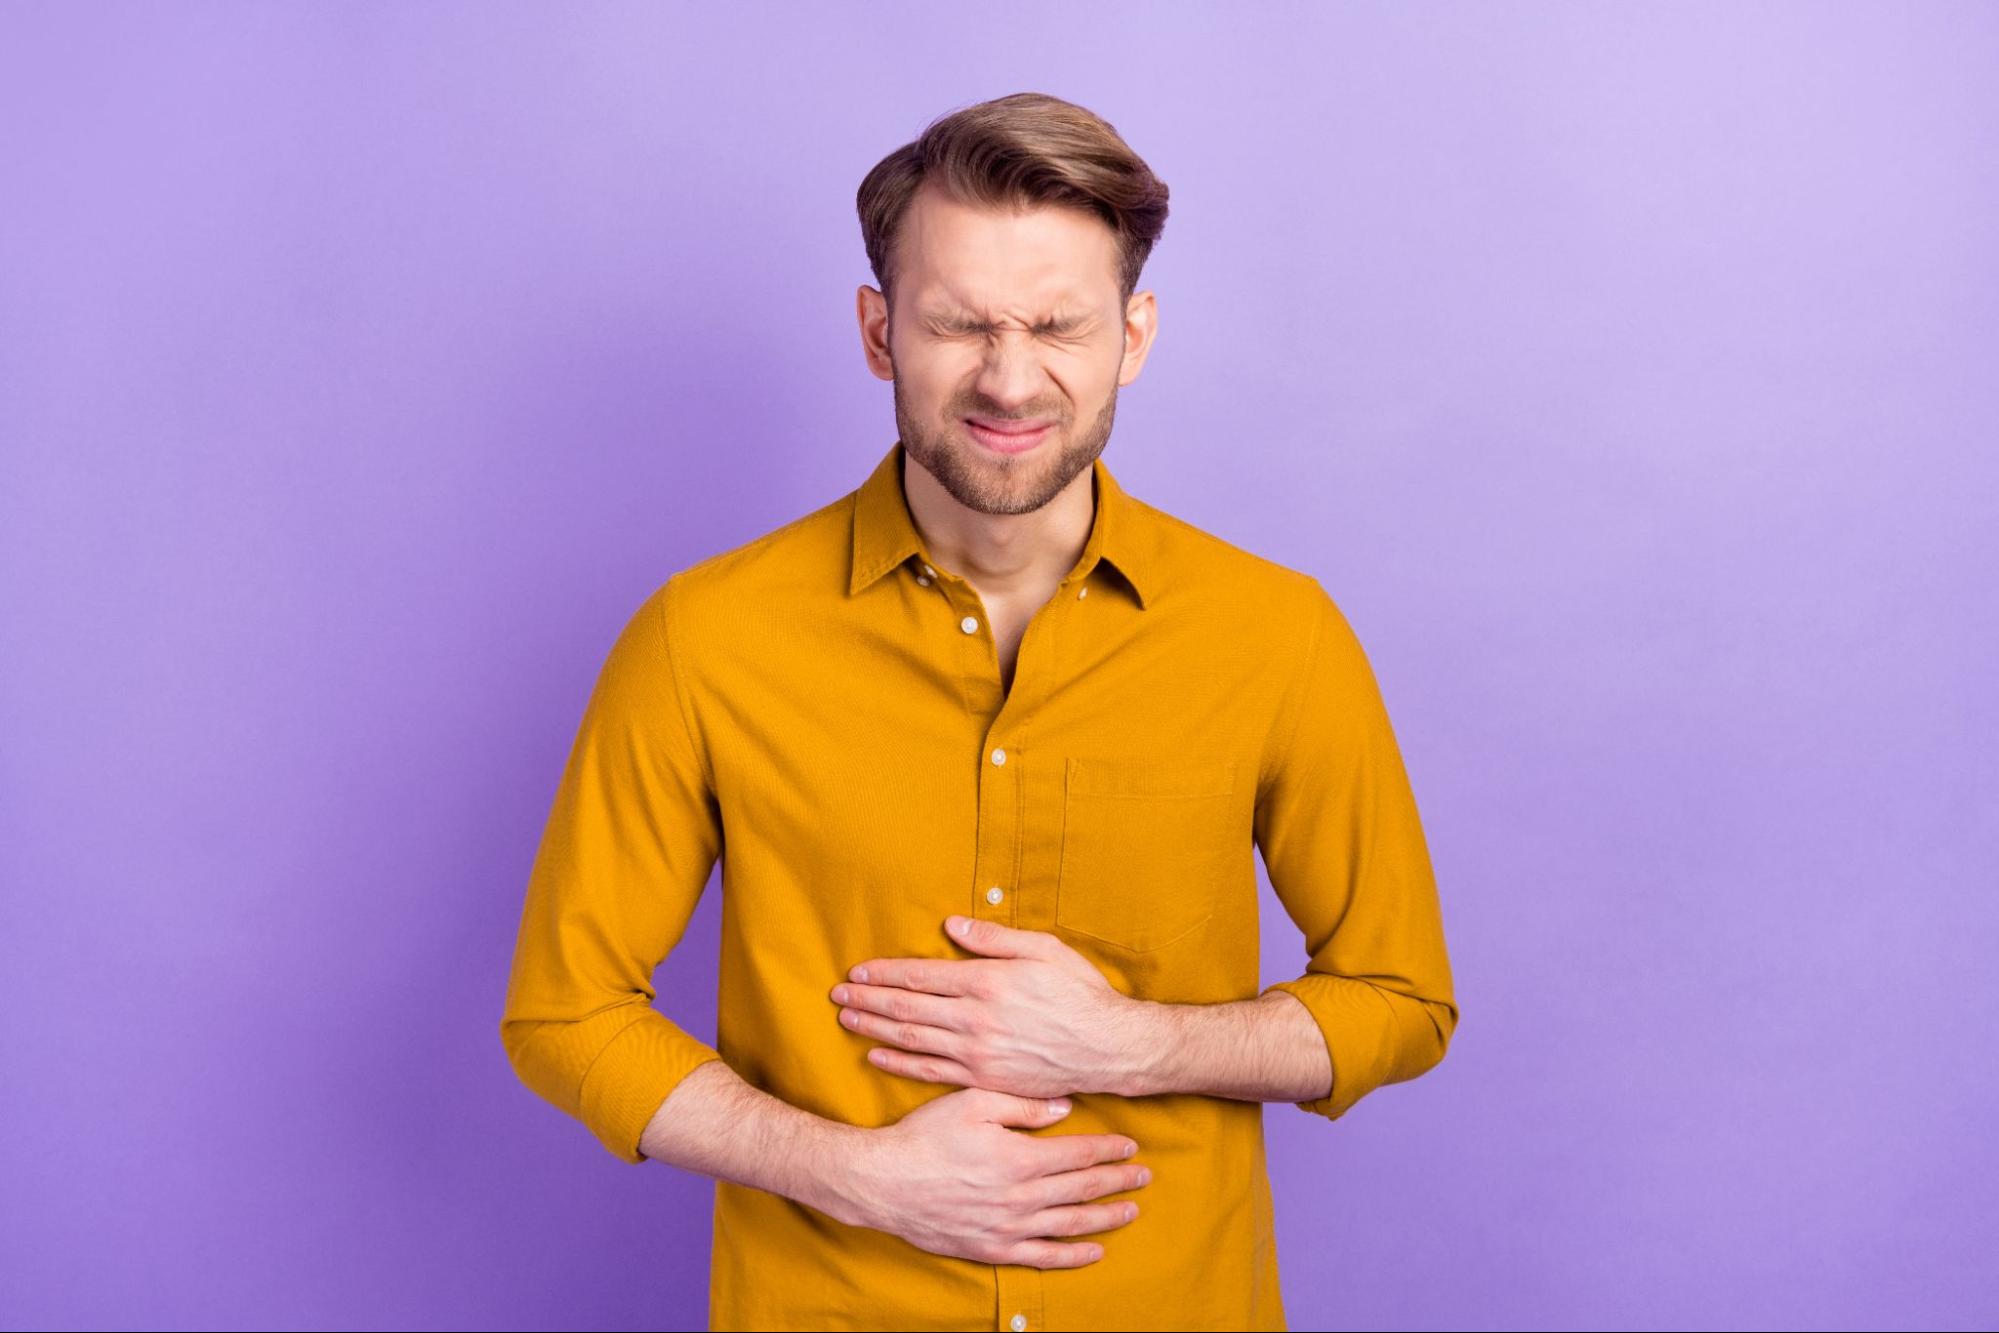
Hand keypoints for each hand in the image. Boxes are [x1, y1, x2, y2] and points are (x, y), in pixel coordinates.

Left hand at [830, 915, 1152, 1097]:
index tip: (858, 971)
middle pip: (907, 1008)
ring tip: (847, 1018)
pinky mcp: (983, 1079)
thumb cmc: (1080, 994)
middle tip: (837, 994)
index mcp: (987, 981)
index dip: (885, 974)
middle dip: (868, 999)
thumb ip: (994, 939)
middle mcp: (975, 1018)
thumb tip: (952, 925)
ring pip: (912, 1039)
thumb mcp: (1044, 950)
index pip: (921, 976)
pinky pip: (931, 1071)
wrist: (1108, 1049)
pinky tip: (877, 1056)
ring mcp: (977, 1053)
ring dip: (874, 1027)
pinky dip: (899, 1063)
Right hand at [835, 1085, 1149, 1267]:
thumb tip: (1064, 1107)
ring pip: (1070, 1224)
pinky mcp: (992, 1249)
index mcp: (1019, 1156)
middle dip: (1117, 1181)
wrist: (883, 1182)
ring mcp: (1008, 1227)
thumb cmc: (925, 1136)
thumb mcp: (972, 1102)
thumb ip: (1022, 1105)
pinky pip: (1043, 1258)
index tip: (1131, 1146)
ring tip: (1130, 1210)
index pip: (1078, 1153)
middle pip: (1082, 1189)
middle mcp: (1021, 1196)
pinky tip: (1094, 1251)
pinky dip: (1073, 1256)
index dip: (1108, 1149)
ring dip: (1105, 1217)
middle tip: (1144, 1175)